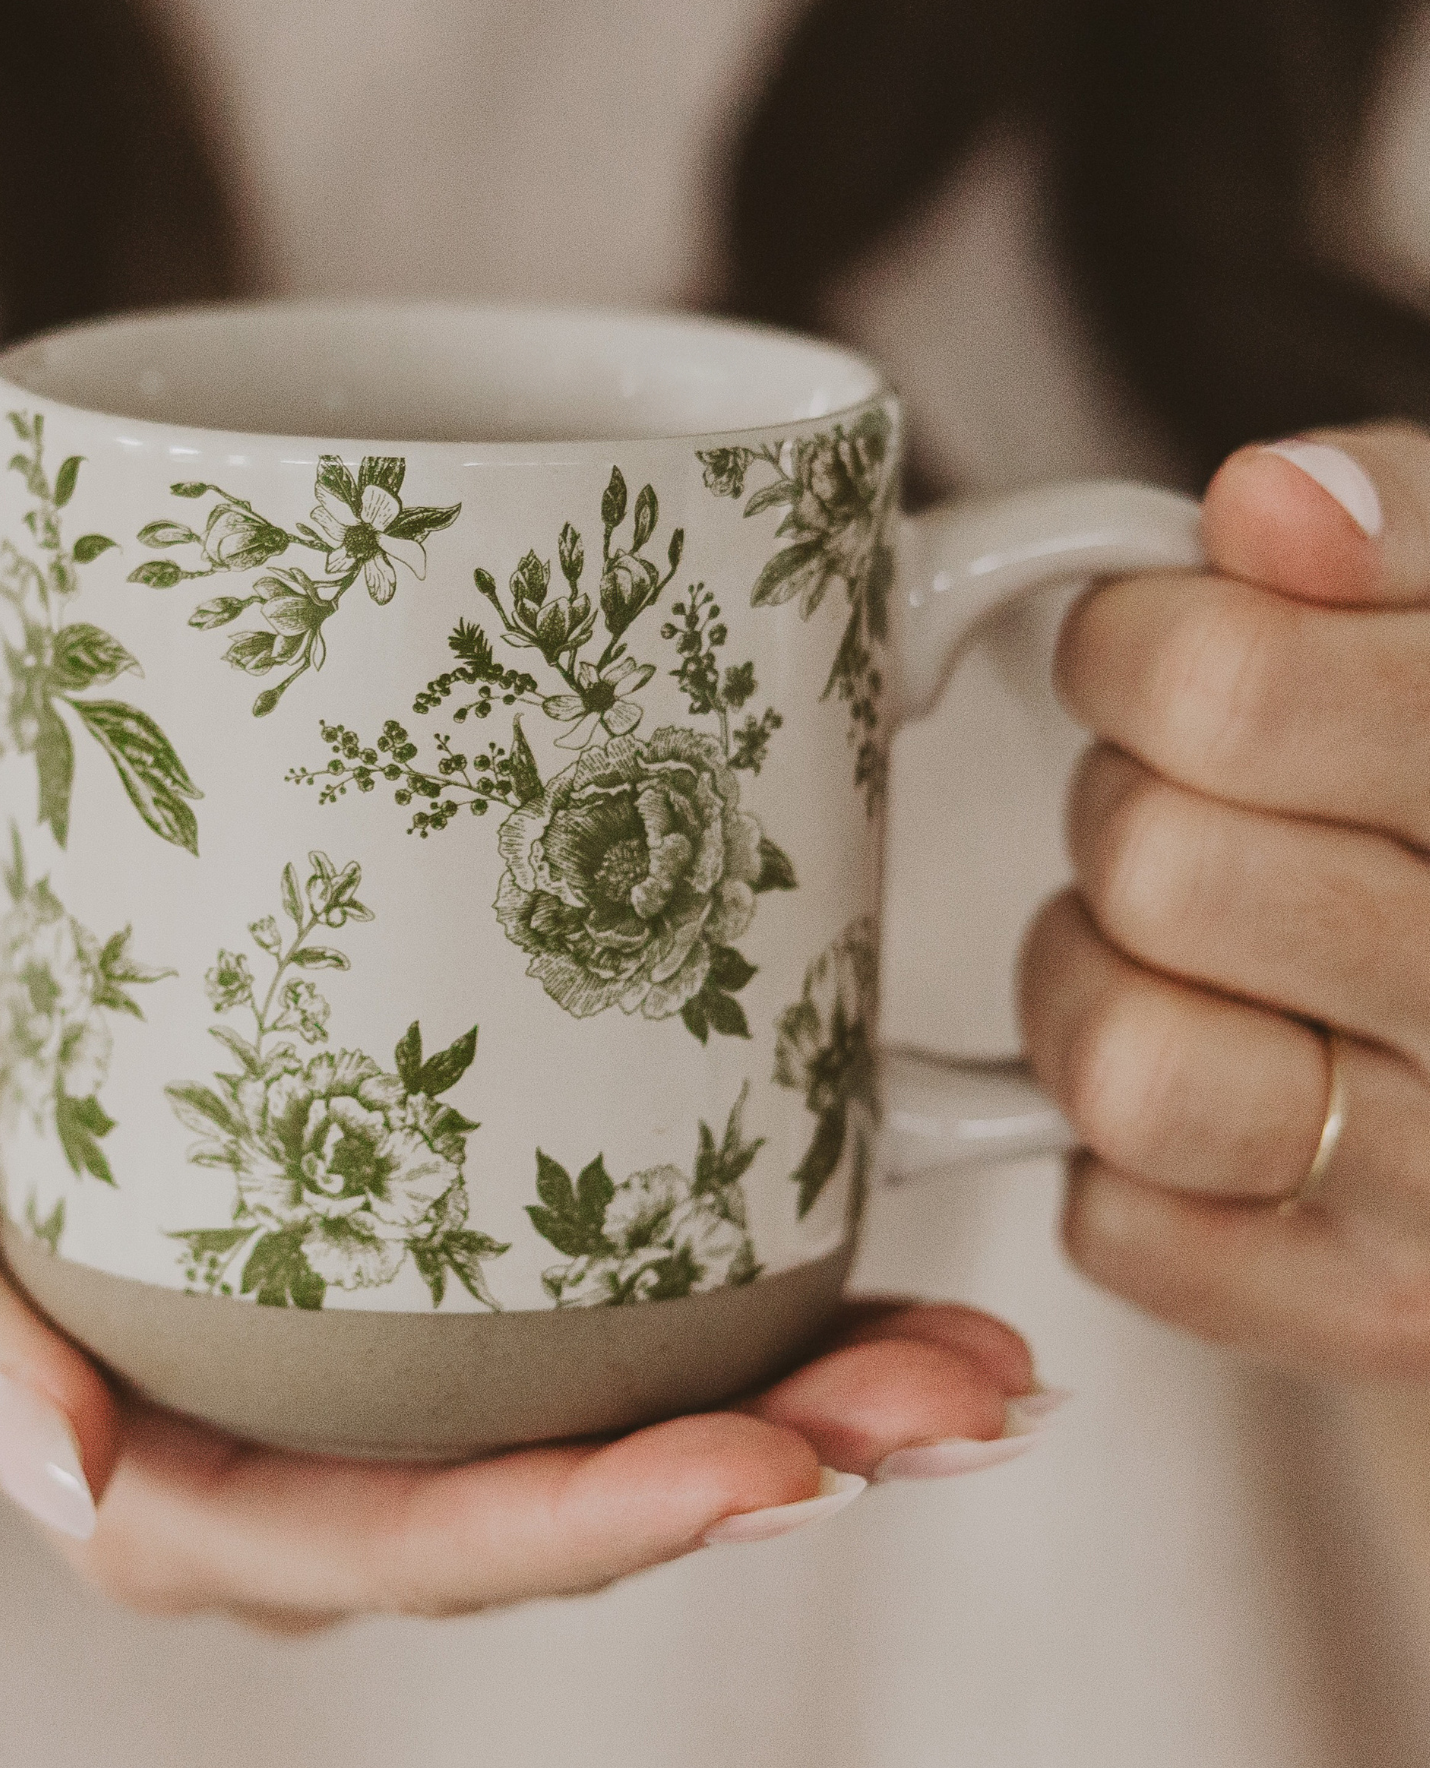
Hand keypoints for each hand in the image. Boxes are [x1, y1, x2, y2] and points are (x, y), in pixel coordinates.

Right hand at [0, 957, 1045, 1630]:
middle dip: (770, 1470)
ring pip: (610, 1441)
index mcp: (181, 1495)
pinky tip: (875, 1289)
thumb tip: (61, 1464)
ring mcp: (379, 1393)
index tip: (774, 1471)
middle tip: (954, 1407)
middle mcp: (309, 1469)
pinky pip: (599, 1341)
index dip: (594, 1527)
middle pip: (558, 1512)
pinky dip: (751, 1328)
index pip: (408, 1547)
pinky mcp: (423, 1298)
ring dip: (809, 1414)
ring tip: (978, 1370)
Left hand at [1022, 422, 1429, 1375]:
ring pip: (1125, 1073)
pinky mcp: (1379, 1317)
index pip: (1229, 698)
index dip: (1135, 646)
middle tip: (1196, 803)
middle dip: (1128, 806)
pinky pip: (1117, 1224)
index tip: (1149, 653)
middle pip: (1155, 869)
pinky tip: (1230, 1074)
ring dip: (1098, 981)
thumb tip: (1262, 507)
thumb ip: (1403, 526)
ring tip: (1184, 945)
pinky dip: (1119, 1150)